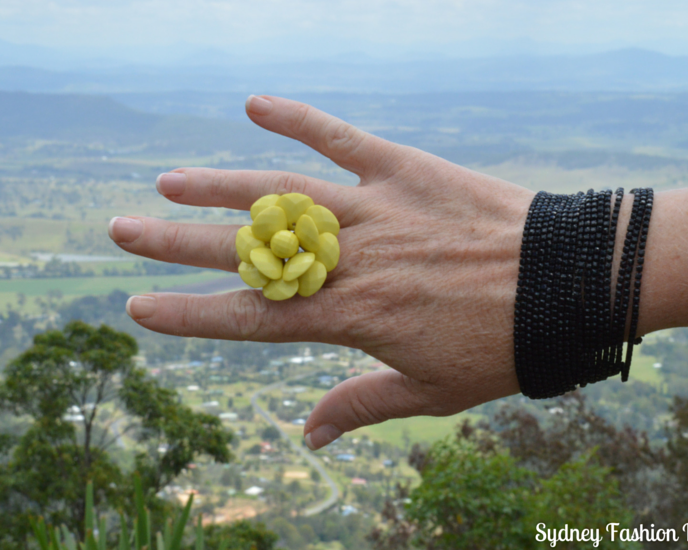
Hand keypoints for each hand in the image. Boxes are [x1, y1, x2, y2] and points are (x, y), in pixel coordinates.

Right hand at [108, 95, 535, 449]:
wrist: (567, 287)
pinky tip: (255, 105)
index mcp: (351, 318)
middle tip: (121, 230)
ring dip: (220, 186)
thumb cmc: (501, 345)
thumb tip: (308, 437)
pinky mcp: (404, 170)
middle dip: (176, 244)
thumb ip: (361, 405)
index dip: (189, 315)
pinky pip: (343, 140)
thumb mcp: (432, 392)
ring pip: (280, 194)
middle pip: (246, 251)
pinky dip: (299, 119)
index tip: (139, 307)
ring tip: (170, 182)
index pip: (250, 318)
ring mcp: (374, 210)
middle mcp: (350, 260)